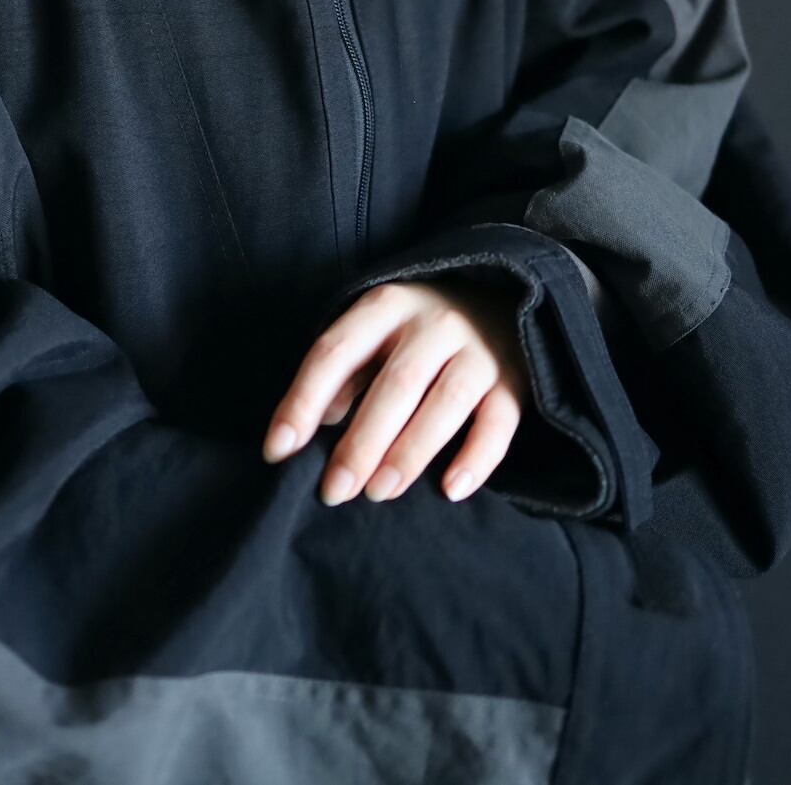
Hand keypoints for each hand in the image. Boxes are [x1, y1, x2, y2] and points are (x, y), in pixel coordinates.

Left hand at [261, 275, 529, 505]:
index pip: (334, 353)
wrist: (499, 296)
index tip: (277, 451)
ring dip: (409, 453)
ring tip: (379, 492)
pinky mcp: (514, 379)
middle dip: (360, 443)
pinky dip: (477, 458)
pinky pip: (499, 422)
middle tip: (334, 491)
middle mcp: (432, 323)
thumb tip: (324, 422)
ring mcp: (478, 350)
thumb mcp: (374, 332)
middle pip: (393, 385)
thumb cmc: (416, 327)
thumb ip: (347, 372)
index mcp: (384, 306)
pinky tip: (450, 489)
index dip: (303, 402)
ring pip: (444, 404)